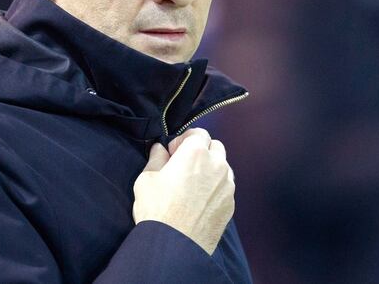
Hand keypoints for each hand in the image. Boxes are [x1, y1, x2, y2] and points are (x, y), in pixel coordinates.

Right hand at [132, 128, 234, 254]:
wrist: (175, 246)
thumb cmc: (158, 210)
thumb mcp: (146, 179)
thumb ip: (156, 159)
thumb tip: (160, 149)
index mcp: (196, 153)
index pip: (198, 133)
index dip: (184, 140)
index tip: (173, 153)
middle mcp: (217, 165)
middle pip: (215, 147)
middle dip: (201, 152)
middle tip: (184, 166)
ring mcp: (227, 185)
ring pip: (223, 167)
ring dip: (211, 169)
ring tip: (193, 184)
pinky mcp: (231, 204)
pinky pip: (226, 187)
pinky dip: (216, 187)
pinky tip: (200, 200)